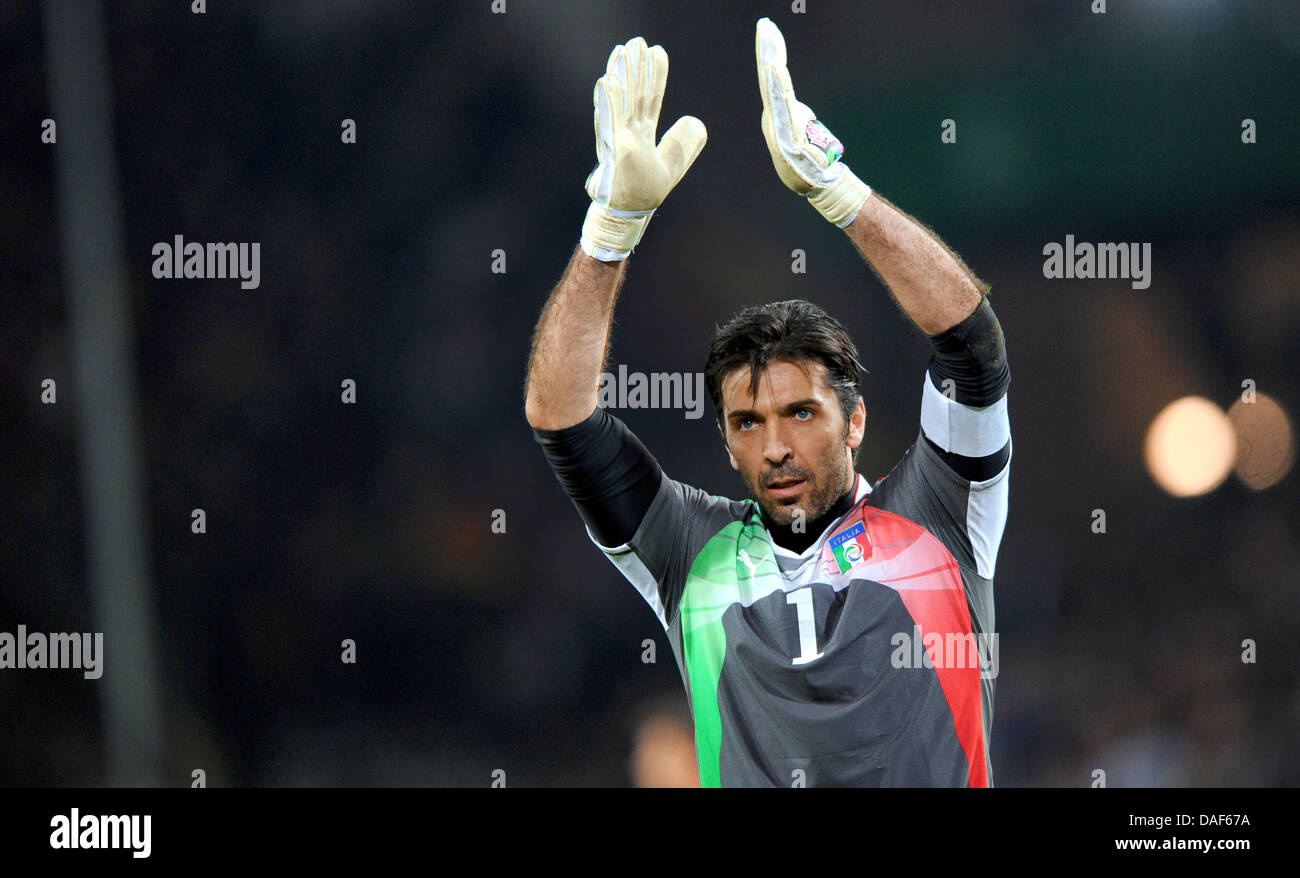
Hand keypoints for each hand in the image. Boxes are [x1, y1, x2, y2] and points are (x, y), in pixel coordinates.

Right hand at [581, 37, 707, 260]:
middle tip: (637, 42)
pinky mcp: (613, 150)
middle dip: (637, 68)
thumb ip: (684, 144)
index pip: (652, 99)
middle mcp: (629, 132)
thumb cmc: (644, 192)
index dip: (656, 76)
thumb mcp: (673, 164)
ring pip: (621, 101)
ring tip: (623, 51)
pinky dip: (609, 101)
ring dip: (622, 75)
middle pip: (635, 94)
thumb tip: (697, 122)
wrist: (627, 214)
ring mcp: (619, 139)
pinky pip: (610, 121)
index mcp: (642, 134)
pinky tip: (608, 80)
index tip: (658, 53)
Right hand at [755, 18, 870, 226]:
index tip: (768, 30)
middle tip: (765, 25)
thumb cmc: (810, 159)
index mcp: (778, 113)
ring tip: (769, 42)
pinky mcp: (785, 137)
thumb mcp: (801, 130)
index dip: (771, 53)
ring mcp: (779, 127)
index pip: (773, 78)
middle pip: (770, 78)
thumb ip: (796, 115)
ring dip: (771, 64)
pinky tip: (776, 70)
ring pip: (774, 89)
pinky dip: (778, 87)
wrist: (816, 184)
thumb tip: (797, 108)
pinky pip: (782, 107)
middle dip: (768, 50)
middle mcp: (774, 117)